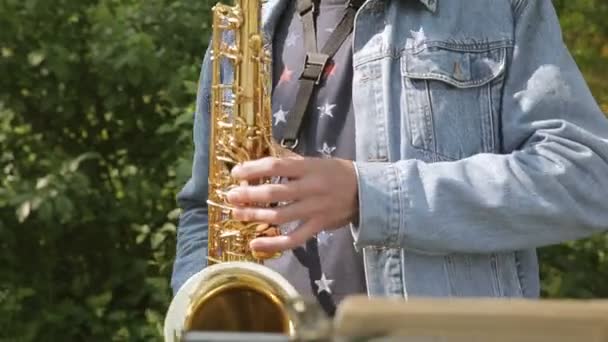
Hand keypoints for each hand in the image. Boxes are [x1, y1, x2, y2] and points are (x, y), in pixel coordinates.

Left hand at [226, 155, 358, 253]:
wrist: (366, 192)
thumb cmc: (335, 173)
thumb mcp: (315, 161)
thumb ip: (290, 162)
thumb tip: (262, 157)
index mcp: (309, 167)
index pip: (276, 166)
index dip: (253, 169)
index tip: (236, 173)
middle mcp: (311, 188)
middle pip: (274, 193)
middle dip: (249, 195)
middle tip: (231, 196)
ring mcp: (315, 209)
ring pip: (280, 216)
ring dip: (255, 216)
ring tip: (237, 214)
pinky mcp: (318, 226)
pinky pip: (294, 238)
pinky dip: (273, 243)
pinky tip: (254, 245)